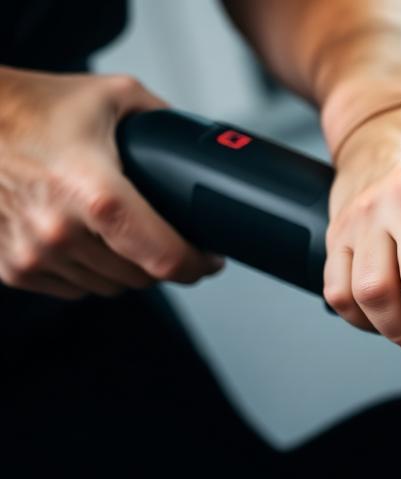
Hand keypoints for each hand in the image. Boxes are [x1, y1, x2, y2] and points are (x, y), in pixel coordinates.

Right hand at [0, 67, 223, 299]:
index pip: (167, 259)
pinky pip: (73, 288)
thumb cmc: (32, 107)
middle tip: (161, 232)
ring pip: (110, 287)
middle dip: (160, 258)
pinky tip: (81, 237)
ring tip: (115, 229)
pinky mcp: (12, 269)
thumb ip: (164, 121)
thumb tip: (198, 148)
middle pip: (142, 277)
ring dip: (123, 267)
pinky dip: (85, 270)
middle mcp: (60, 233)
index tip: (209, 258)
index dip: (198, 264)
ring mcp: (33, 255)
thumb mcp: (113, 96)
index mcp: (95, 195)